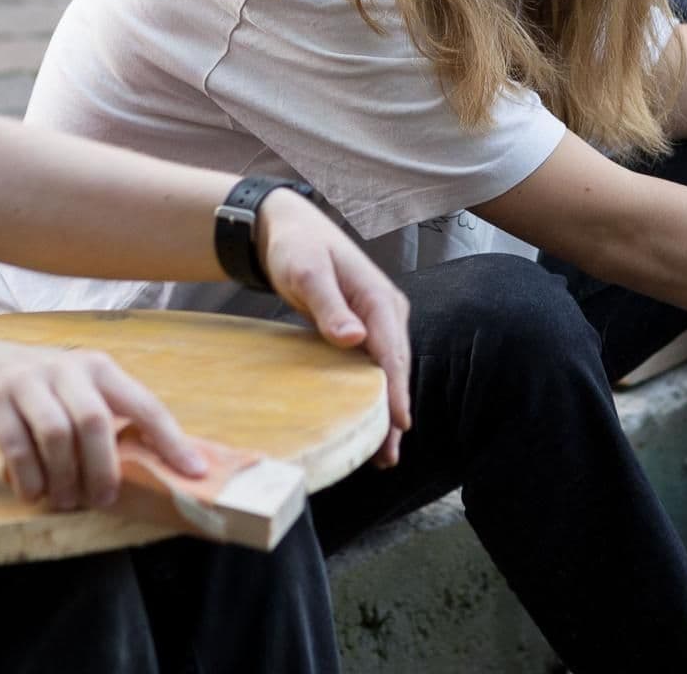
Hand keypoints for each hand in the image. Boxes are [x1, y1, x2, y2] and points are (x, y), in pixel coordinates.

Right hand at [0, 339, 206, 511]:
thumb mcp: (68, 392)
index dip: (170, 439)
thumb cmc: (28, 392)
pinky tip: (31, 492)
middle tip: (104, 499)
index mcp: (96, 368)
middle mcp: (64, 368)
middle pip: (95, 421)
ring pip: (57, 435)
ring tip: (63, 500)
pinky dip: (29, 478)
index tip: (193, 471)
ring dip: (64, 477)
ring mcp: (26, 382)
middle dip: (103, 468)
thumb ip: (101, 419)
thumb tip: (149, 466)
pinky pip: (17, 447)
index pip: (143, 403)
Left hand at [255, 189, 413, 467]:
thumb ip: (329, 305)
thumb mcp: (308, 272)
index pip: (392, 353)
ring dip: (385, 407)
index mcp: (380, 299)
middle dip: (394, 410)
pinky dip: (372, 393)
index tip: (399, 425)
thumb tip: (355, 339)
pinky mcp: (363, 328)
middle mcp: (387, 311)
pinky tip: (367, 418)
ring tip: (381, 453)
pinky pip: (372, 365)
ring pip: (386, 370)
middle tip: (387, 457)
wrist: (288, 229)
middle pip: (395, 368)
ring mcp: (377, 321)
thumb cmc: (297, 247)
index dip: (396, 391)